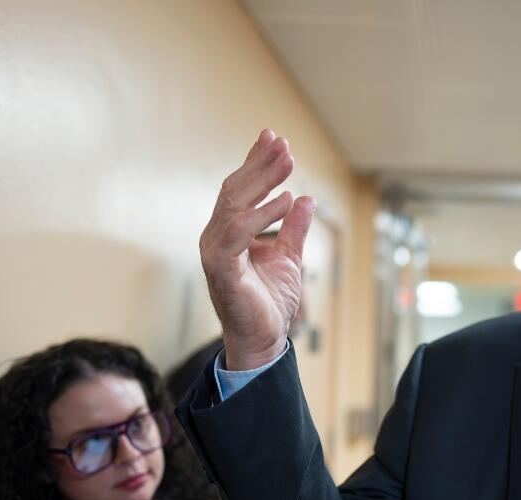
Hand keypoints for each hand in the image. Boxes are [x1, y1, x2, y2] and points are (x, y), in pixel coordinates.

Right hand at [200, 128, 315, 369]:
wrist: (264, 340)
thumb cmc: (270, 304)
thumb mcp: (289, 258)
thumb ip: (293, 229)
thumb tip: (305, 200)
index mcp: (228, 233)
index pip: (240, 189)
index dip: (256, 162)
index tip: (275, 138)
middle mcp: (216, 238)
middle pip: (235, 190)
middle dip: (260, 164)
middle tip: (283, 144)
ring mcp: (215, 252)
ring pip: (234, 205)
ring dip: (262, 180)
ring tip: (288, 164)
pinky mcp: (222, 269)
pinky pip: (238, 233)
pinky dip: (262, 214)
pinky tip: (285, 200)